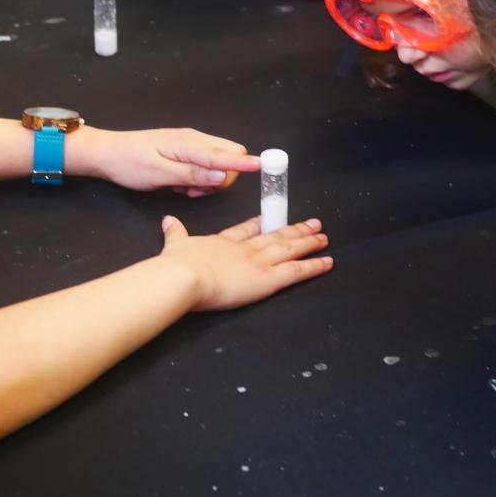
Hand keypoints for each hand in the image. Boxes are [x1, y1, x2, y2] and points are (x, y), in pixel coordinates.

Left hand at [75, 126, 260, 196]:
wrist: (108, 153)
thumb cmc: (129, 163)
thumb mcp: (159, 174)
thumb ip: (193, 174)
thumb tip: (224, 174)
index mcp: (189, 144)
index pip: (225, 154)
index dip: (246, 163)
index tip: (265, 166)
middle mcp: (194, 140)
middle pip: (229, 156)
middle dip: (223, 177)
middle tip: (197, 190)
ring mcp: (190, 144)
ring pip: (218, 163)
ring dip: (208, 180)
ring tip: (183, 188)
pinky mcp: (185, 150)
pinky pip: (205, 165)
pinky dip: (198, 177)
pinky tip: (180, 184)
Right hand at [156, 214, 330, 310]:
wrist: (183, 276)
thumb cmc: (176, 266)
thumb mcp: (175, 245)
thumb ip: (175, 233)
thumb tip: (168, 219)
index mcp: (222, 242)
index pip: (245, 230)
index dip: (258, 224)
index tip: (267, 218)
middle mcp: (244, 249)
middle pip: (274, 235)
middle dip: (293, 229)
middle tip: (311, 223)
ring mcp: (258, 262)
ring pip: (288, 248)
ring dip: (307, 242)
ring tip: (323, 236)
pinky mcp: (267, 278)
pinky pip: (295, 271)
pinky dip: (313, 266)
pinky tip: (327, 262)